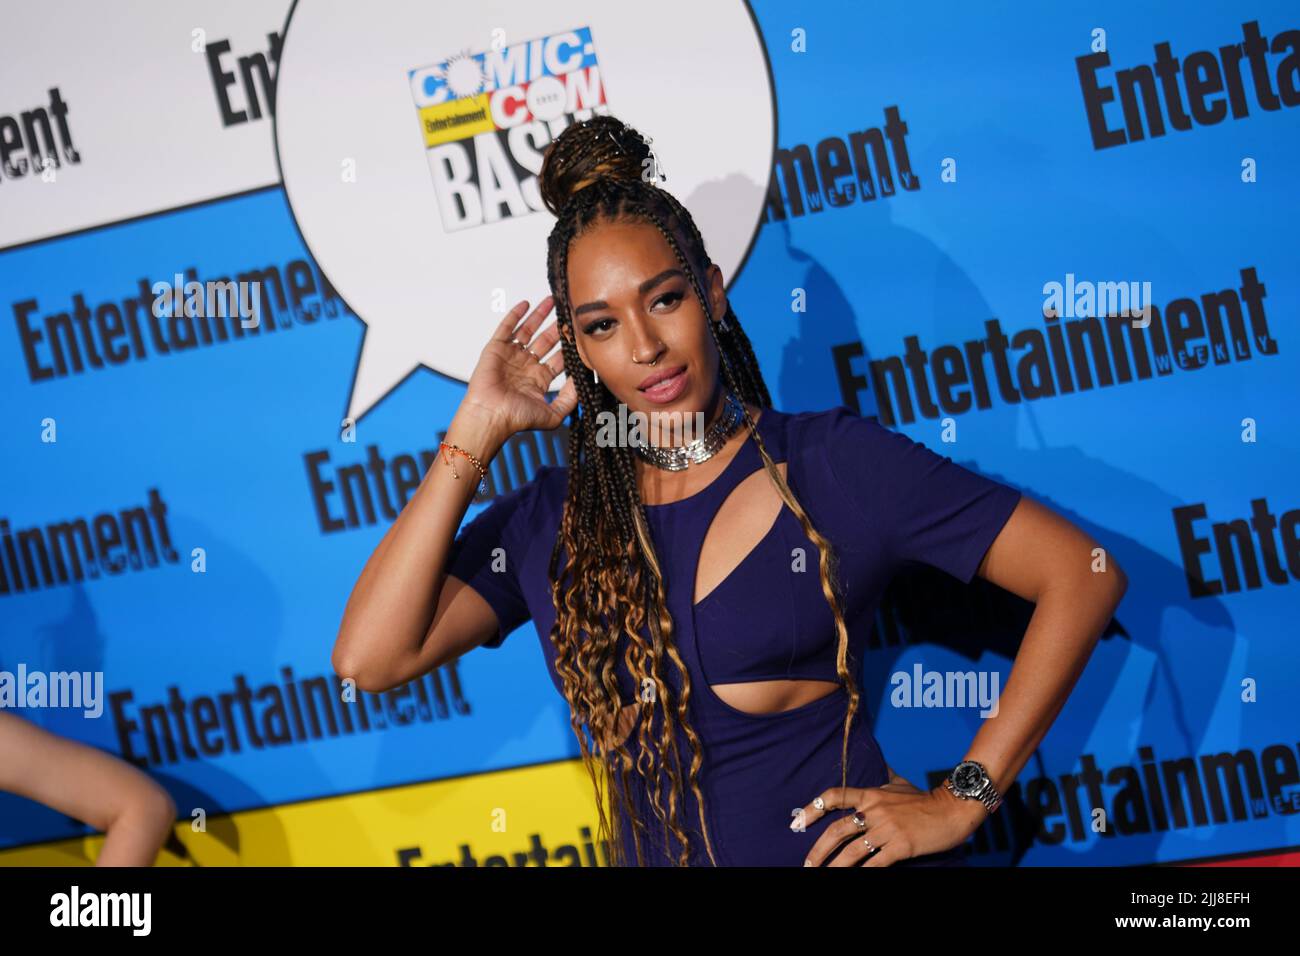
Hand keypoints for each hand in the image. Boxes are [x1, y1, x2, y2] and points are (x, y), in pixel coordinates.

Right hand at [460, 296, 576, 439]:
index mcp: (539, 380)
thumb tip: (582, 379)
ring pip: (528, 331)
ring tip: (552, 301)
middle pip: (546, 341)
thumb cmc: (517, 418)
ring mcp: (511, 356)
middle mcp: (525, 366)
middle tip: (569, 313)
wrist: (491, 416)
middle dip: (558, 328)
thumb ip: (570, 398)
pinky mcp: (496, 349)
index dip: (570, 346)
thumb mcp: (553, 413)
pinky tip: (526, 304)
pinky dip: (515, 315)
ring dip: (540, 315)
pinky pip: (506, 328)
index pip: (559, 358)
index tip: (580, 334)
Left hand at [793, 773, 985, 866]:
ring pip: (852, 851)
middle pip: (837, 830)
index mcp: (871, 794)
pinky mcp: (901, 846)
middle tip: (807, 863)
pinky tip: (853, 878)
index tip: (797, 823)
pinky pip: (875, 863)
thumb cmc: (926, 798)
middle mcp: (874, 810)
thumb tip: (879, 766)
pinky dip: (862, 873)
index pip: (834, 796)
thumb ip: (884, 779)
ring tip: (822, 875)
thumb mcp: (899, 783)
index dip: (813, 808)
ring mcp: (887, 828)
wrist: (953, 809)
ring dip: (834, 866)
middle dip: (818, 849)